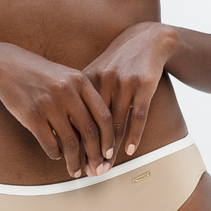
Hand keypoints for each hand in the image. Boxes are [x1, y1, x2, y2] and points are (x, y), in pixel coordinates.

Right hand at [0, 42, 114, 177]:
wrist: (6, 65)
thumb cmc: (39, 74)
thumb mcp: (66, 77)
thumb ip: (83, 98)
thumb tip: (98, 133)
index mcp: (80, 81)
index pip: (103, 115)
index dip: (109, 139)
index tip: (109, 153)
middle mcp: (67, 91)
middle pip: (90, 132)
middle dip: (96, 156)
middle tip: (97, 169)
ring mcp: (49, 103)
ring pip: (71, 143)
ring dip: (76, 162)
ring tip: (76, 170)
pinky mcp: (32, 115)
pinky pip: (50, 144)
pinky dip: (56, 155)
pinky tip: (57, 155)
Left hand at [83, 22, 176, 165]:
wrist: (146, 39)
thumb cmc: (118, 61)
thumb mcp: (96, 72)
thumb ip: (82, 95)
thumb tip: (64, 124)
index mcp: (87, 79)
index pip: (77, 116)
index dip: (74, 140)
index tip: (71, 160)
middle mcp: (103, 80)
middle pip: (94, 123)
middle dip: (91, 150)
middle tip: (89, 171)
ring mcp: (124, 83)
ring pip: (115, 123)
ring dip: (110, 148)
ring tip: (106, 167)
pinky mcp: (143, 85)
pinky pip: (138, 115)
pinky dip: (133, 135)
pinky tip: (129, 151)